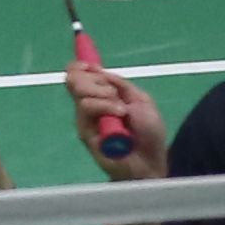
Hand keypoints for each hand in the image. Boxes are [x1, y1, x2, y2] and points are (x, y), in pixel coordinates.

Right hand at [67, 62, 169, 178]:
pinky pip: (86, 109)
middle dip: (91, 79)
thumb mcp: (140, 100)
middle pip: (74, 81)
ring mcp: (86, 120)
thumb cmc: (148, 133)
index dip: (79, 67)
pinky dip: (103, 106)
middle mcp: (91, 106)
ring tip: (121, 108)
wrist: (150, 160)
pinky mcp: (85, 133)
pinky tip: (118, 114)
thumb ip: (121, 84)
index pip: (80, 77)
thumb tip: (98, 70)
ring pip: (81, 94)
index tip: (88, 65)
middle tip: (111, 91)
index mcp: (103, 96)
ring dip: (103, 95)